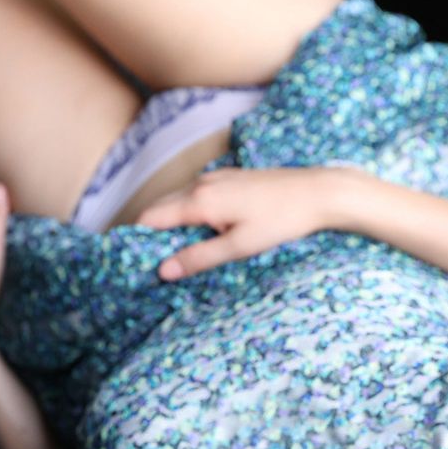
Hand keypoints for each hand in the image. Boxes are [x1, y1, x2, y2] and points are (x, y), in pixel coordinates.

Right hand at [135, 166, 354, 279]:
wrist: (318, 192)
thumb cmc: (281, 221)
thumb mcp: (239, 246)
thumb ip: (200, 257)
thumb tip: (164, 271)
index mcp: (200, 201)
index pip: (151, 217)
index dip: (136, 237)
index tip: (129, 257)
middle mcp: (202, 183)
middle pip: (160, 206)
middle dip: (149, 231)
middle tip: (147, 258)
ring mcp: (216, 177)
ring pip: (178, 200)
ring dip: (170, 222)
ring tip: (171, 249)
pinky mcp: (230, 178)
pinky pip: (196, 195)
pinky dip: (187, 213)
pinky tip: (199, 231)